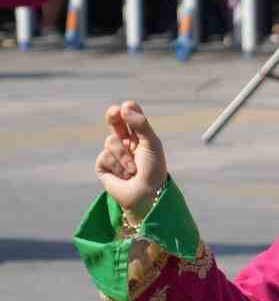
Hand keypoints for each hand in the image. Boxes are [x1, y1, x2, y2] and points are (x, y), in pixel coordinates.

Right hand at [95, 100, 167, 217]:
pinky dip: (116, 166)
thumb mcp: (151, 144)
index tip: (126, 106)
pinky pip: (104, 157)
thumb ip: (140, 125)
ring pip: (110, 142)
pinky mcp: (103, 166)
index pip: (130, 118)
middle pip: (114, 122)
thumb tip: (124, 106)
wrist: (146, 195)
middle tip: (114, 113)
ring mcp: (113, 154)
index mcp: (139, 137)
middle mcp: (125, 143)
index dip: (126, 111)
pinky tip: (124, 176)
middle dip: (113, 117)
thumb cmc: (153, 170)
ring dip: (123, 156)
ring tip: (134, 169)